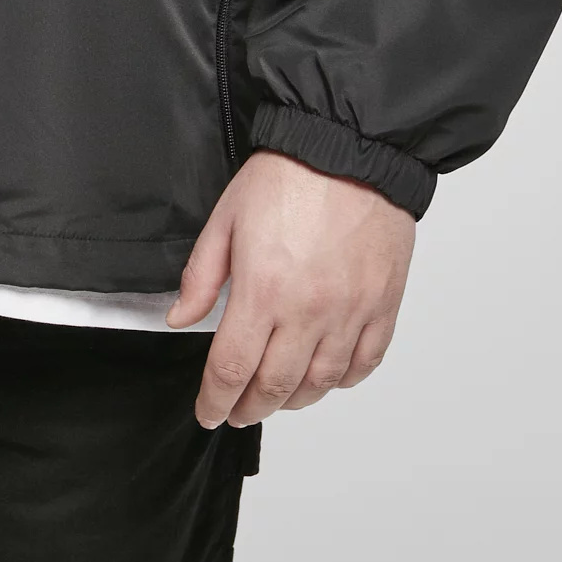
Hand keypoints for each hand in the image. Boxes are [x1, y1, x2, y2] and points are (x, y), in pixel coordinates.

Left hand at [167, 148, 413, 427]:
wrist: (348, 148)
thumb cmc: (288, 175)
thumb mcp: (226, 216)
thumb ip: (201, 274)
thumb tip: (180, 318)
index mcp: (263, 289)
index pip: (233, 368)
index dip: (216, 400)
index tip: (209, 412)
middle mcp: (308, 310)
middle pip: (275, 385)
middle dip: (250, 407)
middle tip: (237, 411)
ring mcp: (349, 312)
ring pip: (320, 383)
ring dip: (294, 400)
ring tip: (276, 397)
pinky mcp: (381, 306)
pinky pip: (363, 364)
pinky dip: (341, 381)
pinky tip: (324, 378)